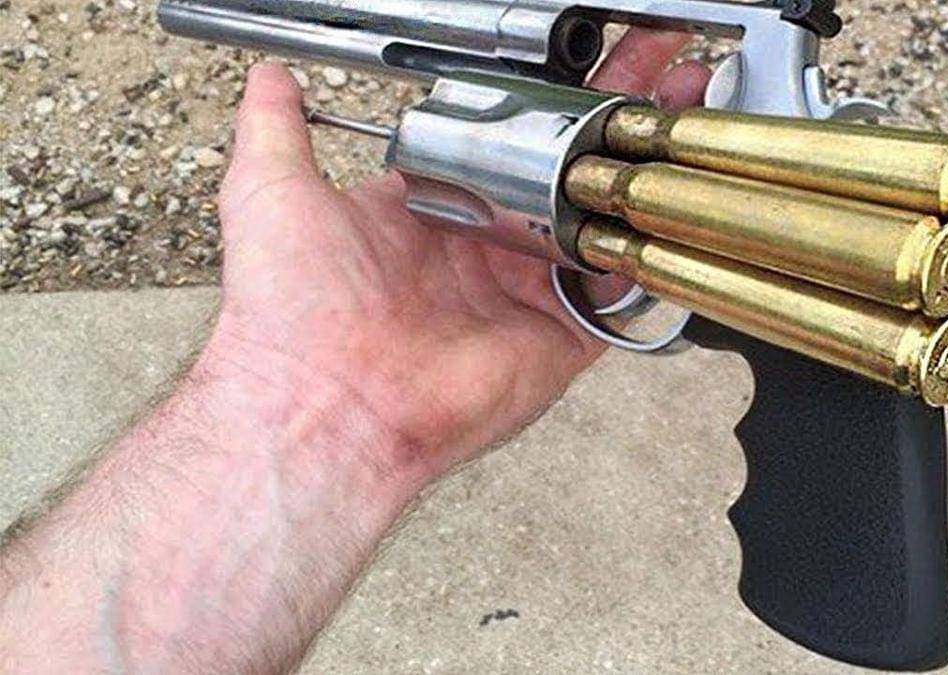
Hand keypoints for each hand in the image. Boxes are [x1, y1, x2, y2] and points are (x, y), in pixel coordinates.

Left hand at [205, 32, 711, 480]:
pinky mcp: (560, 338)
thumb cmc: (293, 311)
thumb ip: (277, 129)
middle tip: (653, 75)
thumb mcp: (270, 191)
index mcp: (434, 213)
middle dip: (610, 127)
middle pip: (566, 177)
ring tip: (673, 123)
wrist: (324, 404)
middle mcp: (486, 251)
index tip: (580, 66)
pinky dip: (646, 257)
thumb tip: (269, 83)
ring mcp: (526, 295)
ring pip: (599, 227)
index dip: (544, 106)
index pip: (506, 143)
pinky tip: (669, 201)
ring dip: (639, 178)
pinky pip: (618, 296)